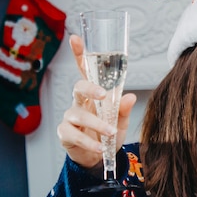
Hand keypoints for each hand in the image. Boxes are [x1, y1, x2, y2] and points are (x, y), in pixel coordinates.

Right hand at [56, 35, 136, 169]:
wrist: (98, 158)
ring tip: (110, 132)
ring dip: (96, 123)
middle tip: (103, 95)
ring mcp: (70, 117)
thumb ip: (123, 110)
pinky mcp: (65, 133)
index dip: (79, 54)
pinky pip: (74, 134)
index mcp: (93, 94)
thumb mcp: (120, 122)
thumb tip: (131, 97)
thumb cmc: (108, 134)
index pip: (85, 70)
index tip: (75, 38)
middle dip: (89, 88)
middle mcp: (80, 102)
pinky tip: (99, 147)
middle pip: (78, 87)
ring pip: (77, 114)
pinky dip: (88, 141)